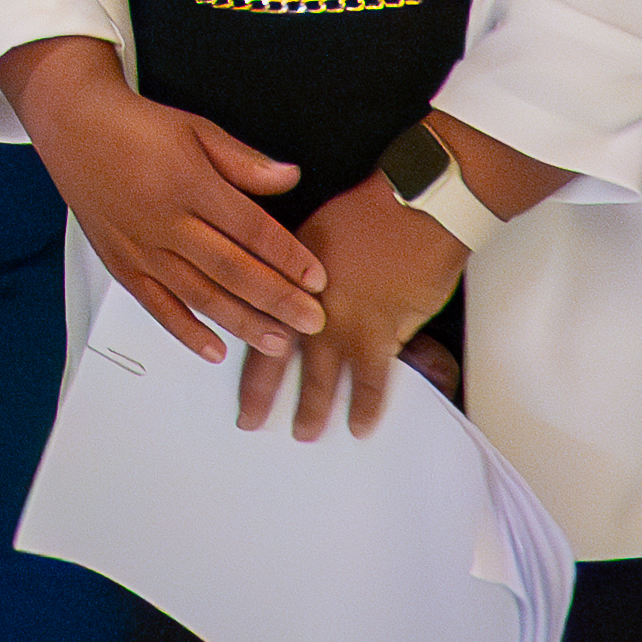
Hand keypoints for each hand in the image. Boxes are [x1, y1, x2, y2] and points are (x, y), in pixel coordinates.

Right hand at [0, 38, 328, 364]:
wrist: (73, 125)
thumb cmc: (135, 126)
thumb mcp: (196, 128)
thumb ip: (243, 161)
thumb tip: (290, 178)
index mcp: (189, 183)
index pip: (252, 229)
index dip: (288, 257)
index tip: (318, 278)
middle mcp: (165, 221)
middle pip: (232, 270)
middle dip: (278, 300)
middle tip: (313, 321)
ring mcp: (140, 248)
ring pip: (200, 296)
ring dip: (243, 323)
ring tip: (279, 343)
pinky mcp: (121, 264)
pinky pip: (156, 306)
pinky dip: (185, 332)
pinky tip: (214, 349)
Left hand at [251, 185, 467, 439]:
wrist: (416, 208)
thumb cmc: (370, 211)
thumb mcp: (313, 231)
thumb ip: (293, 267)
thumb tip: (284, 295)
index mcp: (283, 274)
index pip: (249, 321)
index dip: (237, 347)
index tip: (225, 364)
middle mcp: (304, 303)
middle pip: (274, 358)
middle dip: (262, 396)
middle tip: (250, 423)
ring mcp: (341, 322)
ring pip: (318, 377)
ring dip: (312, 409)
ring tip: (304, 434)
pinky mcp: (379, 333)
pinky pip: (369, 380)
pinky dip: (365, 405)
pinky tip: (360, 426)